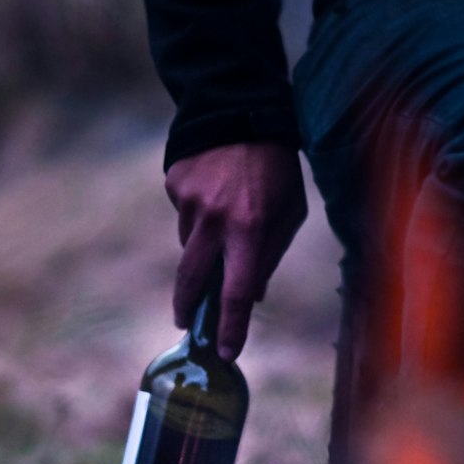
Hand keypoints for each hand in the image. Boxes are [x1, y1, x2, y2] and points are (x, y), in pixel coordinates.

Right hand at [166, 141, 307, 359]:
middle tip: (185, 322)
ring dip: (204, 243)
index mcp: (251, 228)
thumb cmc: (276, 167)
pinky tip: (212, 188)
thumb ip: (270, 255)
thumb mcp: (290, 212)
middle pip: (193, 280)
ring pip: (190, 244)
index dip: (232, 326)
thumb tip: (252, 294)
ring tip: (224, 212)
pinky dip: (196, 211)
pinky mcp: (174, 187)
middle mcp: (215, 220)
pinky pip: (183, 214)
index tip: (226, 353)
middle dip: (187, 306)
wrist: (240, 110)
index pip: (238, 291)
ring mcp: (190, 203)